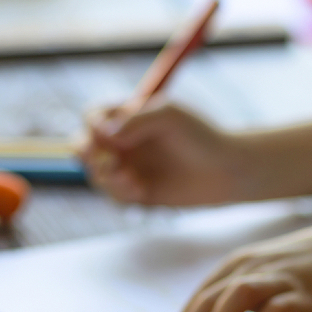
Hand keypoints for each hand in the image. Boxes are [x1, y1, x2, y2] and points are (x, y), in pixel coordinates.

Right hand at [79, 101, 252, 205]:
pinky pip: (113, 195)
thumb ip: (136, 120)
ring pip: (96, 174)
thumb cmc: (202, 137)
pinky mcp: (136, 192)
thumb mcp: (171, 117)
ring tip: (131, 180)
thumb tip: (104, 133)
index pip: (93, 116)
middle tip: (105, 162)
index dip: (92, 125)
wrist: (227, 172)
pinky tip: (140, 190)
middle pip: (83, 145)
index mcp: (128, 116)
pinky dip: (119, 193)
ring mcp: (128, 167)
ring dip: (106, 178)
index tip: (104, 136)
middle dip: (87, 155)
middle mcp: (124, 141)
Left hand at [162, 223, 311, 311]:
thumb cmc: (302, 273)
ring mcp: (278, 281)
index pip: (200, 297)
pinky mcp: (303, 296)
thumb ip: (234, 297)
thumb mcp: (263, 275)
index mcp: (238, 266)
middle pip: (211, 298)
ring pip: (238, 295)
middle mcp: (253, 269)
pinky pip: (276, 310)